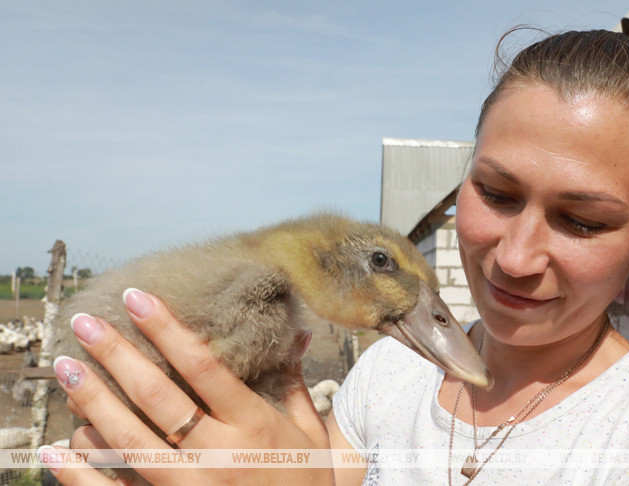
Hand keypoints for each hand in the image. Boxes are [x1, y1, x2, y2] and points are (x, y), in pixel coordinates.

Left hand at [40, 290, 333, 484]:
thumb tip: (301, 333)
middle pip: (158, 395)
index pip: (203, 366)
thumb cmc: (307, 484)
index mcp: (255, 424)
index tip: (137, 299)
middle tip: (85, 323)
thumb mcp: (310, 434)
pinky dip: (85, 469)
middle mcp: (221, 453)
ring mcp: (193, 485)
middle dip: (117, 355)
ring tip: (68, 368)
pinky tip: (62, 444)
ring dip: (95, 400)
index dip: (166, 329)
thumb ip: (296, 384)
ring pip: (131, 439)